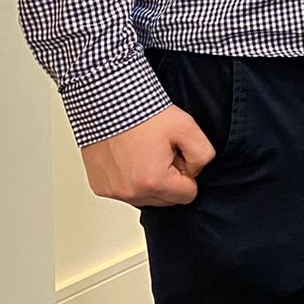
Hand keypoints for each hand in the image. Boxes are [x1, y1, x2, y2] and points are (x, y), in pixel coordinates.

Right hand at [81, 105, 214, 207]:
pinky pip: (125, 192)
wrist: (109, 104)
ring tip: (144, 153)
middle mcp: (131, 193)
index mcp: (154, 182)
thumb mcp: (187, 127)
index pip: (188, 195)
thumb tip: (196, 171)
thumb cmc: (143, 114)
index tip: (177, 156)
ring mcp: (113, 192)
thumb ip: (203, 154)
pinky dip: (130, 179)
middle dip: (169, 178)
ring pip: (146, 197)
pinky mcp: (100, 187)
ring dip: (149, 180)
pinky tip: (129, 157)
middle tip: (160, 152)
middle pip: (166, 199)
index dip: (188, 173)